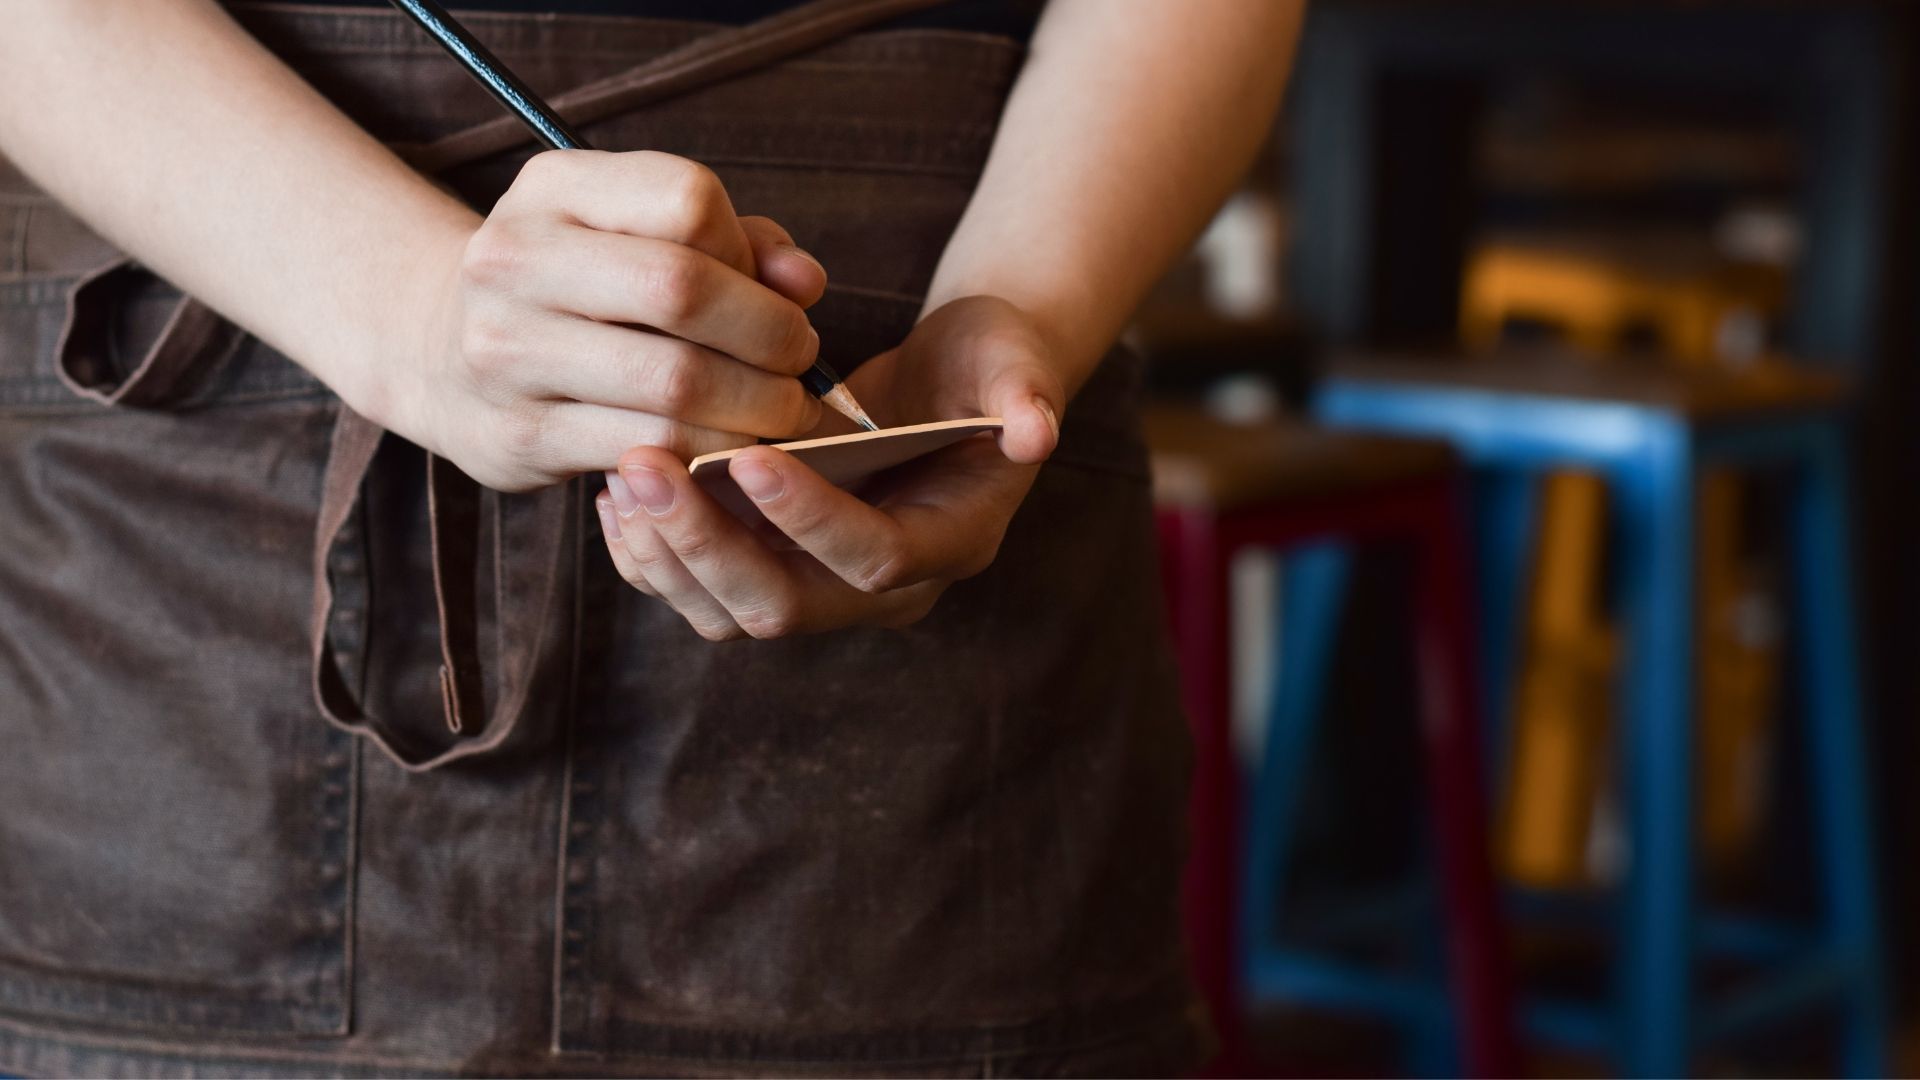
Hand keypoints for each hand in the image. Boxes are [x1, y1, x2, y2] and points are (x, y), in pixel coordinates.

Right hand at [389, 150, 827, 490]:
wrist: (442, 356)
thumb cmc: (580, 289)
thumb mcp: (640, 234)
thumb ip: (738, 243)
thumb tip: (804, 282)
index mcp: (554, 188)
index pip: (687, 199)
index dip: (750, 251)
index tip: (771, 290)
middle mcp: (515, 257)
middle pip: (682, 289)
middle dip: (771, 335)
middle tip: (799, 362)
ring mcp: (507, 350)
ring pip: (675, 382)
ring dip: (756, 406)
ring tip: (781, 411)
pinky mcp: (519, 435)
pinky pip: (651, 449)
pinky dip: (713, 452)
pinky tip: (732, 449)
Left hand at [594, 296, 1066, 640]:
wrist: (956, 381)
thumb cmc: (988, 364)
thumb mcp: (1016, 362)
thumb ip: (1027, 392)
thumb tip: (1036, 431)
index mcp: (950, 543)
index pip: (876, 559)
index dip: (813, 519)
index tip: (748, 457)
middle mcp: (885, 588)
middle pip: (785, 605)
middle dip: (708, 544)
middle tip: (645, 466)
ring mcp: (824, 586)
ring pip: (731, 611)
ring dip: (669, 554)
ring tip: (623, 476)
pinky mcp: (776, 567)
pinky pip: (703, 590)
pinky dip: (654, 554)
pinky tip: (614, 493)